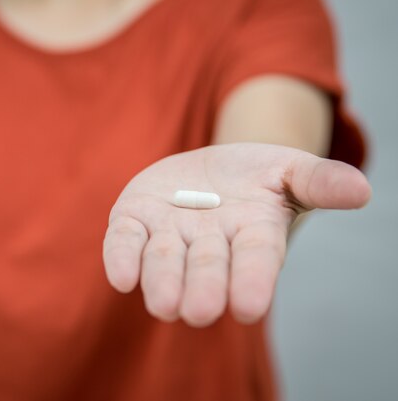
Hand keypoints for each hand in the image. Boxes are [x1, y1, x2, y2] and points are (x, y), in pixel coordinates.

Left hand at [102, 143, 370, 326]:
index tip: (249, 308)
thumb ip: (318, 180)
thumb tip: (361, 191)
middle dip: (202, 288)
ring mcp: (169, 234)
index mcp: (252, 234)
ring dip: (162, 281)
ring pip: (163, 261)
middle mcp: (209, 243)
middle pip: (206, 267)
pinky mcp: (134, 221)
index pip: (255, 261)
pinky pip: (124, 241)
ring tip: (163, 306)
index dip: (252, 282)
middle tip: (197, 312)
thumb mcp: (290, 169)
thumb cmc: (256, 176)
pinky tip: (122, 278)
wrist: (212, 169)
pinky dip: (121, 259)